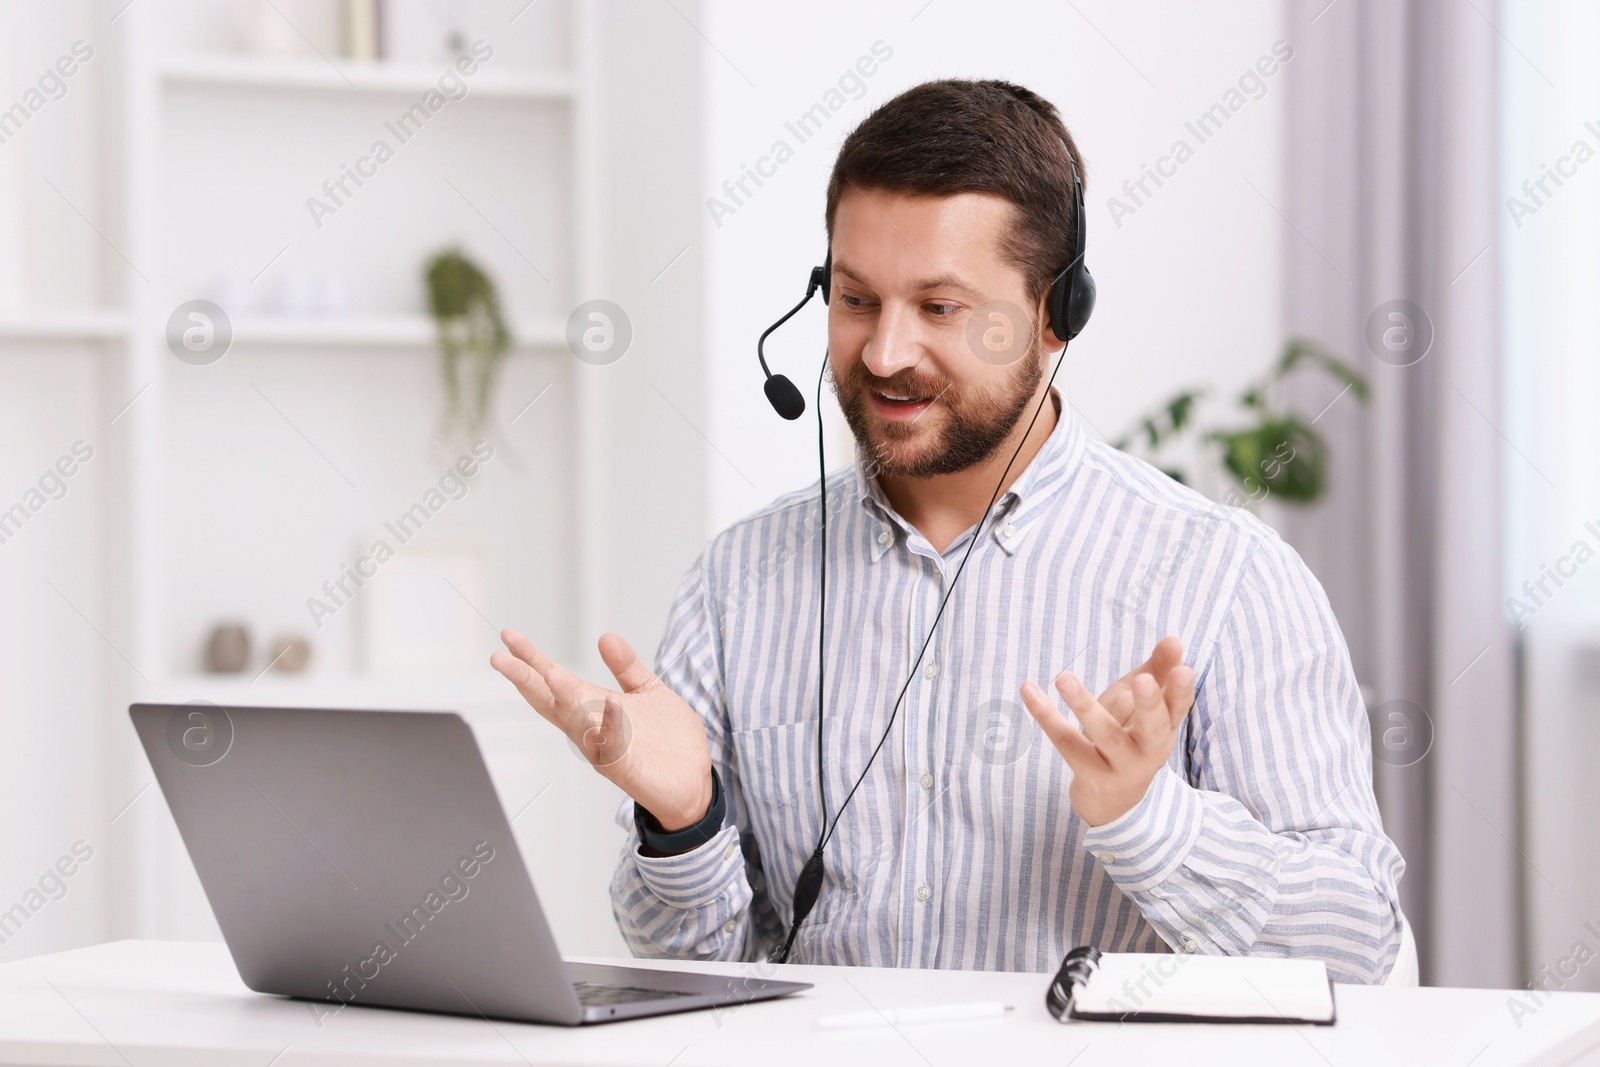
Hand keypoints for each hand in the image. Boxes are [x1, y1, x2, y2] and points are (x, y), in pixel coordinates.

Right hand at [491, 629, 713, 832]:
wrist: (693, 783)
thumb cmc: (666, 741)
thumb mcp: (647, 691)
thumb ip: (625, 666)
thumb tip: (605, 636)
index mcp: (593, 706)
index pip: (554, 680)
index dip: (531, 659)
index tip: (508, 637)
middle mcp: (591, 727)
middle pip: (550, 701)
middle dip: (525, 679)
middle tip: (499, 658)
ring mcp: (606, 748)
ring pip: (577, 724)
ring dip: (564, 700)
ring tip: (551, 675)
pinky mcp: (627, 768)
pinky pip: (612, 748)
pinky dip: (608, 729)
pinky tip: (607, 707)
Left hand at [1020, 638, 1196, 826]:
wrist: (1114, 802)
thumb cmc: (1130, 738)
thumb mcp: (1144, 705)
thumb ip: (1158, 671)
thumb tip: (1174, 639)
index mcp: (1165, 728)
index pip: (1178, 707)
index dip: (1181, 690)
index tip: (1183, 669)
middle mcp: (1149, 751)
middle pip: (1153, 728)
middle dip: (1149, 705)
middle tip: (1143, 681)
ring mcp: (1121, 767)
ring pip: (1105, 735)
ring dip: (1084, 705)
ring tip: (1064, 677)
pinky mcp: (1092, 776)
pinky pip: (1067, 742)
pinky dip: (1045, 715)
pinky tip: (1028, 690)